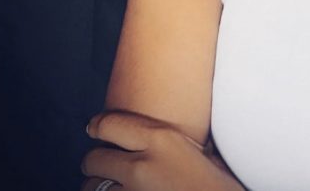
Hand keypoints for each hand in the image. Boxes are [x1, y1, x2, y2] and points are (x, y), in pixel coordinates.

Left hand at [81, 109, 237, 190]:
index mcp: (162, 139)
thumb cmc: (218, 185)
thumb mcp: (203, 152)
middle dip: (95, 162)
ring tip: (108, 185)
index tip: (94, 127)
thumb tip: (164, 138)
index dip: (97, 126)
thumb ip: (178, 144)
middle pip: (94, 159)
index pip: (110, 125)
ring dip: (98, 186)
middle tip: (100, 163)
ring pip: (91, 188)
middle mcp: (141, 165)